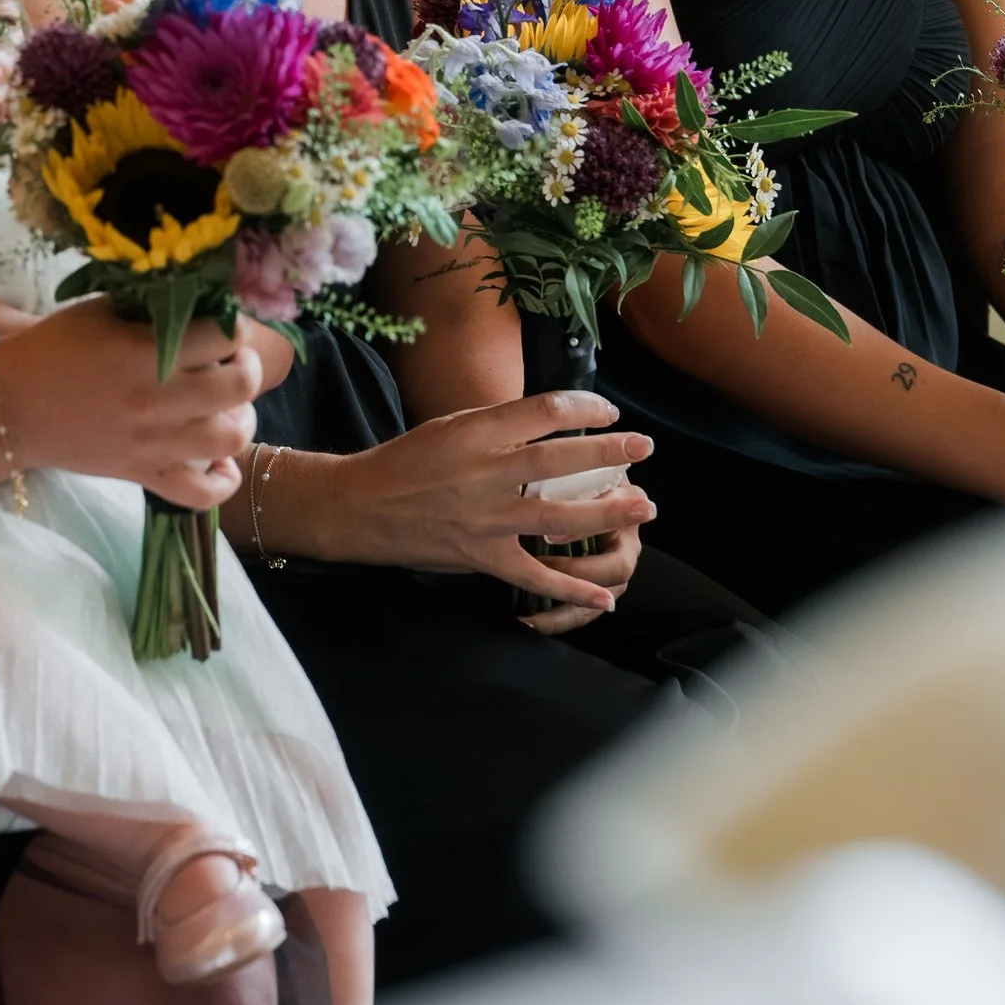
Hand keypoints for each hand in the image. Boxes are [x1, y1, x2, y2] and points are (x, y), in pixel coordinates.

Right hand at [2, 301, 262, 508]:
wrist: (10, 404)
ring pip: (231, 439)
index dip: (235, 327)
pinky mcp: (143, 475)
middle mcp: (156, 401)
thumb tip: (203, 300)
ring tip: (229, 406)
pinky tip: (220, 461)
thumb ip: (153, 307)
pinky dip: (222, 481)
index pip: (225, 336)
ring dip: (242, 418)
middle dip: (247, 367)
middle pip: (239, 386)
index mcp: (145, 353)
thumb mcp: (102, 310)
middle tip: (233, 361)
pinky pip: (200, 495)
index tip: (224, 326)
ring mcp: (153, 444)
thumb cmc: (54, 347)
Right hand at [283, 393, 656, 611]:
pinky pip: (533, 576)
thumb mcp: (451, 425)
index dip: (586, 408)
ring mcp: (485, 518)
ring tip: (643, 506)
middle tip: (644, 448)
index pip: (545, 410)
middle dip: (609, 454)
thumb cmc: (407, 460)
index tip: (609, 412)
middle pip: (560, 460)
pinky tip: (604, 596)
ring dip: (605, 512)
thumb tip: (555, 419)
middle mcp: (485, 472)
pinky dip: (570, 588)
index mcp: (478, 432)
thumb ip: (501, 423)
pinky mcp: (481, 556)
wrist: (360, 507)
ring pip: (557, 517)